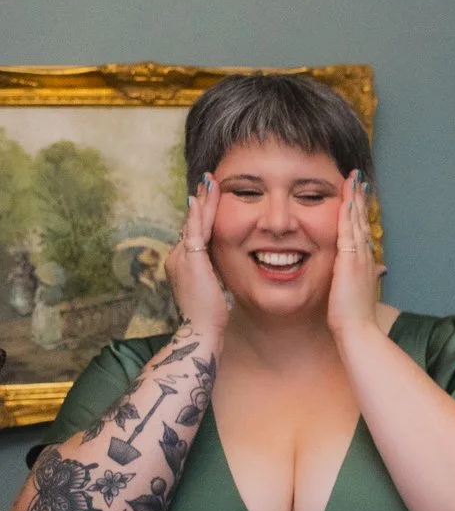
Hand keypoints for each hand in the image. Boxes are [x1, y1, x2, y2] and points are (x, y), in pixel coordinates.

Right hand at [171, 178, 227, 344]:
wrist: (201, 330)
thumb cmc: (210, 316)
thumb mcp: (213, 288)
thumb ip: (214, 273)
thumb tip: (220, 266)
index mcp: (184, 263)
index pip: (194, 233)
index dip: (202, 215)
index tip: (209, 199)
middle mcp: (178, 257)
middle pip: (191, 223)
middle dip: (201, 202)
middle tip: (209, 181)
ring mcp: (182, 257)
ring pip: (193, 223)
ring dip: (202, 201)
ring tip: (209, 182)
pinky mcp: (190, 260)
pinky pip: (195, 231)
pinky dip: (199, 215)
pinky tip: (200, 200)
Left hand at [327, 170, 381, 336]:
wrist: (358, 328)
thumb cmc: (355, 317)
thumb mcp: (360, 293)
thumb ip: (366, 279)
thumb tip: (377, 273)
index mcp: (365, 263)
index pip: (362, 232)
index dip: (360, 213)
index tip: (359, 198)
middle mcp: (365, 256)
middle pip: (362, 221)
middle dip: (360, 199)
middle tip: (358, 180)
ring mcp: (358, 256)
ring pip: (357, 221)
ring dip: (355, 199)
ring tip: (354, 180)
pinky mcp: (349, 258)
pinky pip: (348, 229)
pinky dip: (348, 212)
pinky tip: (346, 198)